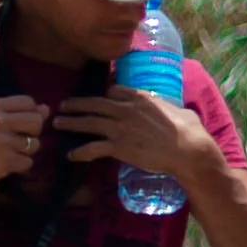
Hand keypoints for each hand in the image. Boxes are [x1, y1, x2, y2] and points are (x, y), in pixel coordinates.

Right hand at [0, 95, 52, 196]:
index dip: (30, 114)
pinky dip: (19, 166)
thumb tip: (46, 108)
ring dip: (25, 151)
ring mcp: (2, 140)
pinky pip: (28, 162)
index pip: (28, 102)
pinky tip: (3, 164)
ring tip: (7, 153)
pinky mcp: (6, 160)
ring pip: (36, 143)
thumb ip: (14, 114)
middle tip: (17, 140)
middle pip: (37, 120)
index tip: (19, 124)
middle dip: (33, 132)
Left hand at [54, 85, 214, 189]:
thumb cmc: (189, 130)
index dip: (105, 95)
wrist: (187, 150)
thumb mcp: (178, 109)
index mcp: (140, 98)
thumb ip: (166, 106)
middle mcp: (125, 110)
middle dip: (76, 104)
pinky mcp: (117, 147)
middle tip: (62, 105)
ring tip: (57, 124)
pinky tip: (70, 155)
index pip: (115, 90)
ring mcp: (119, 128)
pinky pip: (92, 148)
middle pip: (94, 104)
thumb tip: (170, 109)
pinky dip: (80, 151)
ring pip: (88, 123)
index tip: (100, 99)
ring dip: (70, 123)